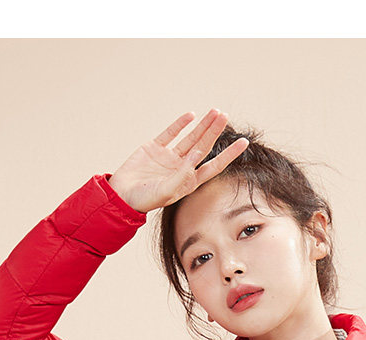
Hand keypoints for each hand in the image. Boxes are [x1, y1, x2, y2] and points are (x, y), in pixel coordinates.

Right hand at [108, 108, 248, 214]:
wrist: (121, 196)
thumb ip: (182, 175)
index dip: (229, 154)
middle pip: (204, 146)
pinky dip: (180, 124)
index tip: (244, 142)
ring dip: (202, 125)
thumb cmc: (144, 200)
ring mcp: (169, 157)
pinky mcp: (155, 148)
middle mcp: (182, 168)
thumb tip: (197, 156)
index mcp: (189, 181)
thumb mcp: (166, 191)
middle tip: (224, 115)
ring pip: (190, 137)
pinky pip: (170, 133)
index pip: (214, 165)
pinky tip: (191, 115)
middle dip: (214, 131)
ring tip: (214, 112)